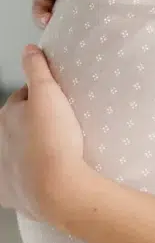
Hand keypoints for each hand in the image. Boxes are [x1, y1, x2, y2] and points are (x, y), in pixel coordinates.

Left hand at [0, 46, 86, 223]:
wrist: (58, 190)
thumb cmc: (54, 140)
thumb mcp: (48, 93)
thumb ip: (37, 68)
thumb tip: (28, 49)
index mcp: (6, 117)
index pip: (23, 97)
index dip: (42, 96)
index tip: (59, 102)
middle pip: (18, 124)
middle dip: (34, 122)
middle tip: (61, 126)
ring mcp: (3, 170)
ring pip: (17, 150)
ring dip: (31, 148)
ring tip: (56, 150)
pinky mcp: (10, 193)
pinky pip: (16, 180)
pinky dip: (25, 177)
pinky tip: (40, 175)